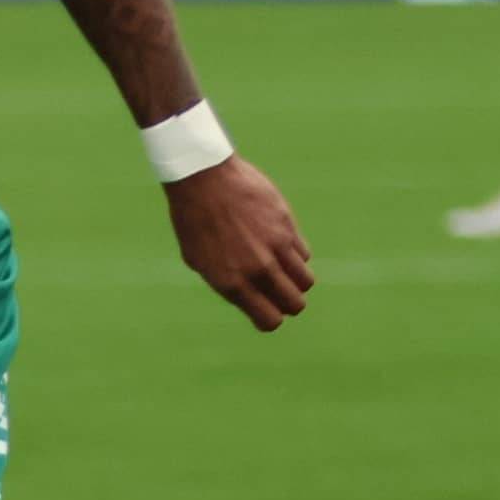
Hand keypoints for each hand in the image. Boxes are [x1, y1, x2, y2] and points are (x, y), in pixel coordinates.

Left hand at [165, 154, 312, 330]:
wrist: (203, 179)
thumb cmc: (193, 220)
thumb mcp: (199, 259)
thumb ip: (227, 281)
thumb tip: (251, 297)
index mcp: (231, 282)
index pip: (269, 320)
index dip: (270, 318)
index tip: (267, 310)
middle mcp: (257, 269)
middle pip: (295, 304)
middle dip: (290, 303)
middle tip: (280, 292)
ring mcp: (276, 247)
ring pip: (305, 281)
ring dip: (296, 280)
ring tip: (281, 268)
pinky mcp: (288, 226)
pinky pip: (304, 254)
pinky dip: (296, 255)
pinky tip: (278, 244)